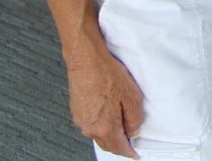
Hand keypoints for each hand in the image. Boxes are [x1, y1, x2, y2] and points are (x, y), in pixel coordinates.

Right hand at [65, 38, 143, 158]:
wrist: (86, 60)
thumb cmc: (106, 74)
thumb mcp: (131, 97)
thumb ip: (134, 119)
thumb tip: (134, 131)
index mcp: (104, 127)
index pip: (119, 148)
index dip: (129, 152)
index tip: (135, 154)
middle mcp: (89, 127)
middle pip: (107, 144)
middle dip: (119, 145)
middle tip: (130, 141)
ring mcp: (80, 120)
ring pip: (98, 134)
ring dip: (109, 134)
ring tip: (121, 126)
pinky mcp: (76, 111)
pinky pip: (91, 124)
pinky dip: (100, 125)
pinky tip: (108, 115)